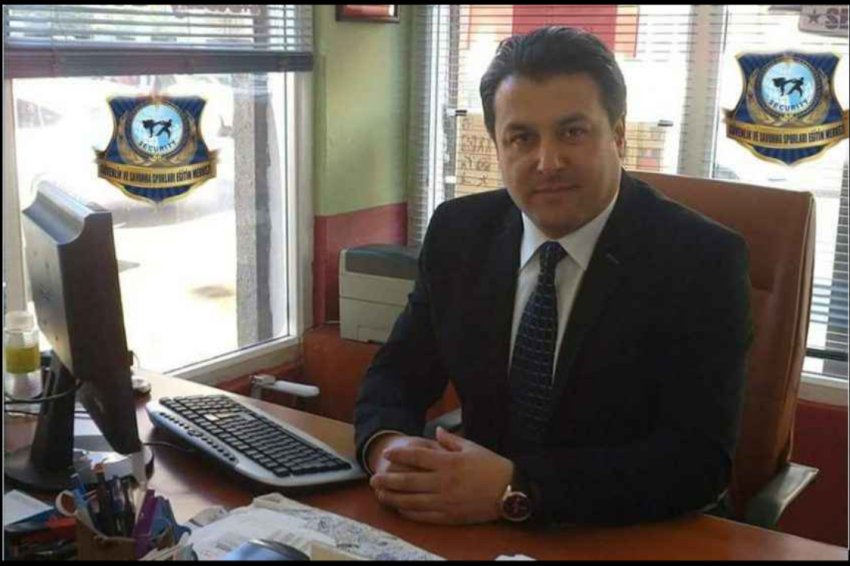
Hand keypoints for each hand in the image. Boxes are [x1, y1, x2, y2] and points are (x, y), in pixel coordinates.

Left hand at [369, 427, 514, 524]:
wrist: (510, 491)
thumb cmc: (491, 466)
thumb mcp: (472, 447)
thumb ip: (450, 440)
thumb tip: (436, 430)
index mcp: (448, 462)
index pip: (417, 456)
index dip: (400, 454)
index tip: (387, 453)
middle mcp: (444, 482)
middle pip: (409, 480)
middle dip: (389, 479)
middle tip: (374, 478)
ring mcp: (445, 501)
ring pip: (412, 500)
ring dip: (394, 497)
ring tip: (380, 494)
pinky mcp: (449, 516)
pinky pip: (424, 515)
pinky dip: (410, 512)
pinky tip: (400, 509)